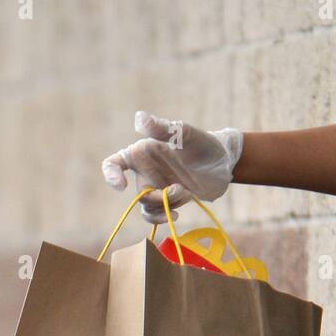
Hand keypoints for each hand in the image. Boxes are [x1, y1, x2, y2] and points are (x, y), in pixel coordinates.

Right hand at [102, 111, 242, 223]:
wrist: (223, 164)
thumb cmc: (204, 143)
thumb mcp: (186, 135)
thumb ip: (164, 129)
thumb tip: (139, 118)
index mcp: (143, 153)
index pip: (115, 163)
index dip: (111, 175)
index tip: (121, 186)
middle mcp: (145, 171)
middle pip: (139, 193)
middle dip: (158, 197)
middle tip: (180, 190)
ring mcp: (156, 187)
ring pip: (147, 207)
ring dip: (165, 206)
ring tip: (186, 194)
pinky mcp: (167, 201)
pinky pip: (155, 215)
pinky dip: (163, 218)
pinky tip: (176, 215)